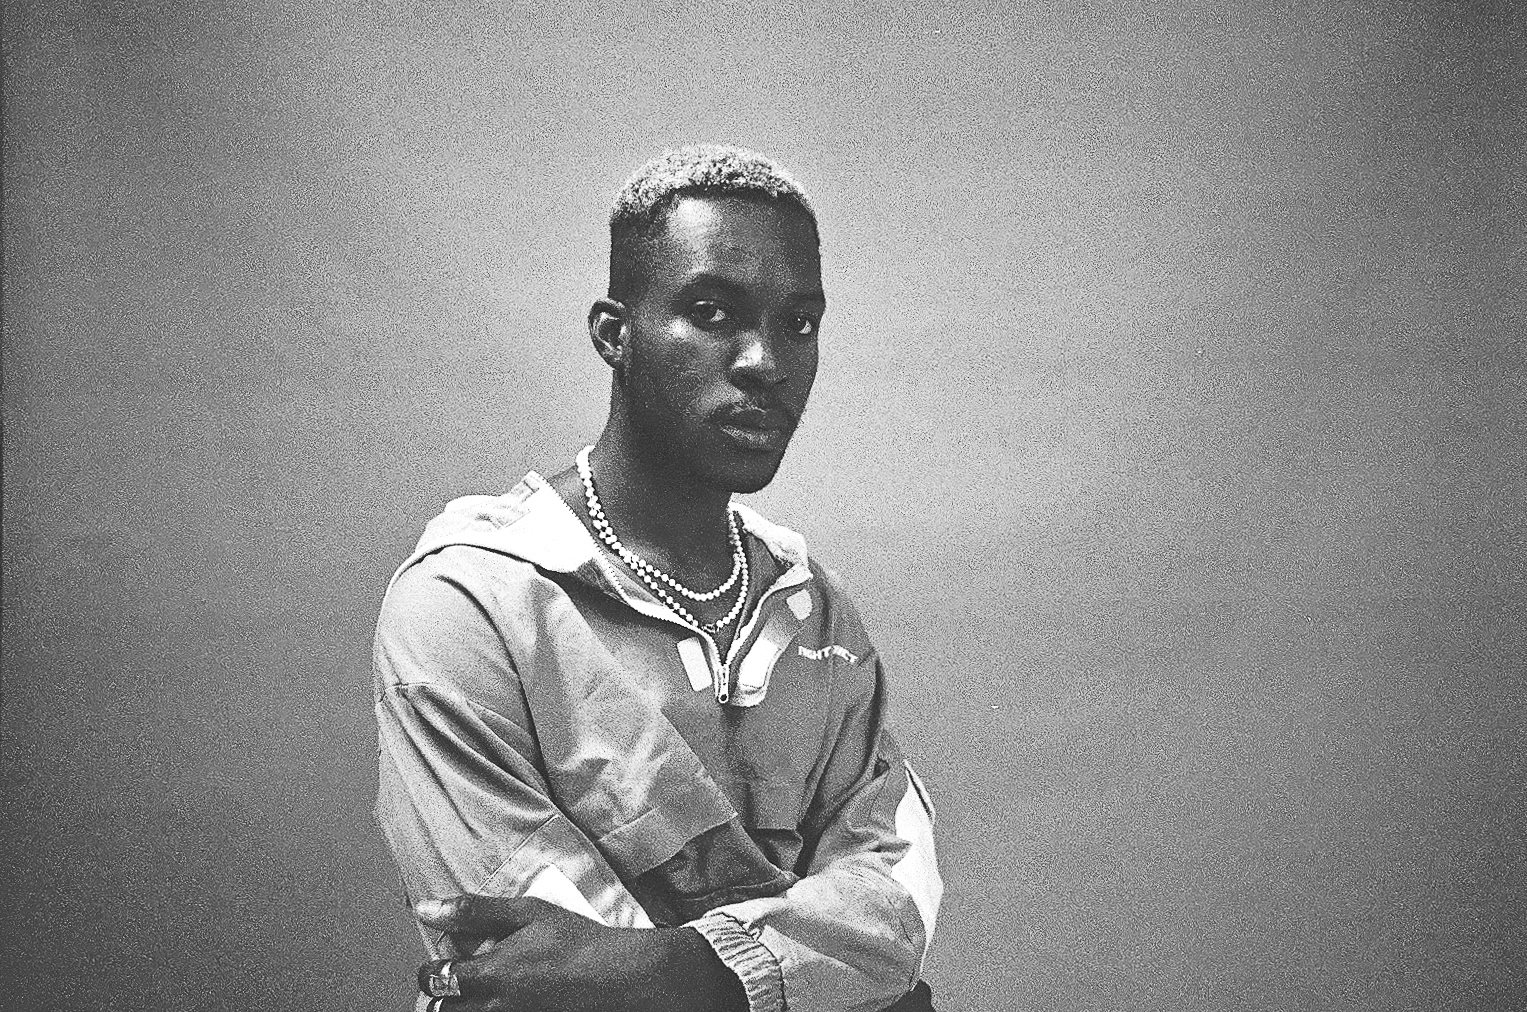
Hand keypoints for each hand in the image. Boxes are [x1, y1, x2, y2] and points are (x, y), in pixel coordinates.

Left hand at [414, 894, 746, 1011]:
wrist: (619, 976)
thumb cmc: (577, 942)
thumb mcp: (526, 912)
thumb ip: (472, 911)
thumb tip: (426, 909)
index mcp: (488, 973)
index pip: (434, 979)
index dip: (432, 970)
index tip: (444, 963)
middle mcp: (494, 1007)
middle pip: (443, 1010)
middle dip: (444, 996)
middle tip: (462, 983)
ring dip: (466, 1006)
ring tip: (485, 992)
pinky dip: (492, 1011)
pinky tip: (509, 1001)